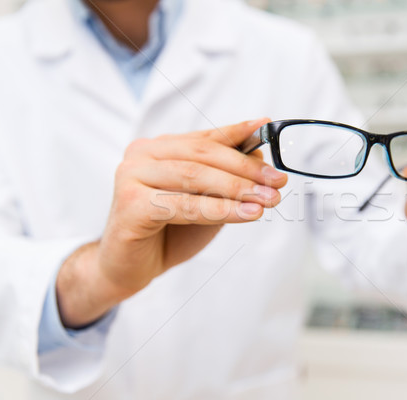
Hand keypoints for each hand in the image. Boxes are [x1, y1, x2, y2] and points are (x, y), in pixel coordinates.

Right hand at [56, 119, 287, 327]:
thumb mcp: (204, 200)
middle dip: (246, 169)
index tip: (268, 128)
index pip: (206, 137)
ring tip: (269, 200)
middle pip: (203, 154)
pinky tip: (249, 213)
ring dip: (238, 189)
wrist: (128, 268)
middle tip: (278, 182)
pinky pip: (185, 205)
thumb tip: (260, 158)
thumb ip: (225, 179)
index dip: (239, 133)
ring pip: (195, 176)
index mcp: (159, 148)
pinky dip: (221, 209)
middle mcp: (142, 155)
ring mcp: (131, 177)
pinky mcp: (131, 205)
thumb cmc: (167, 233)